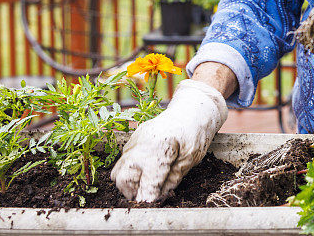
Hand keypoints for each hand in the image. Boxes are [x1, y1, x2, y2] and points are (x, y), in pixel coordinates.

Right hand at [111, 79, 227, 201]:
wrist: (191, 108)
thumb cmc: (195, 132)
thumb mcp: (191, 158)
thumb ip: (173, 178)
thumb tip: (158, 196)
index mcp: (157, 149)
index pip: (147, 183)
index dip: (148, 198)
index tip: (151, 206)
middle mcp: (139, 145)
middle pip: (123, 179)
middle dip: (134, 192)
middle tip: (149, 196)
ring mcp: (133, 142)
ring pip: (119, 172)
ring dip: (130, 183)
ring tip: (147, 184)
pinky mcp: (132, 141)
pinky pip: (123, 161)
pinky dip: (131, 171)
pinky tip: (146, 171)